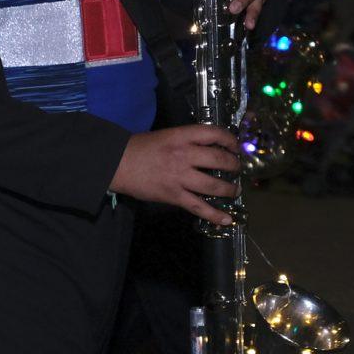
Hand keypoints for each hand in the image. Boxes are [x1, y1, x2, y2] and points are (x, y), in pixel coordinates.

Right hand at [110, 125, 241, 225]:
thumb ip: (186, 141)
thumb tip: (208, 150)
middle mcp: (184, 155)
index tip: (235, 147)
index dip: (230, 140)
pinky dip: (215, 214)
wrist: (117, 164)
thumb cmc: (139, 148)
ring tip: (234, 191)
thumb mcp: (165, 136)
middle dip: (233, 165)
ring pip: (214, 185)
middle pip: (219, 160)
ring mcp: (179, 177)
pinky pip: (198, 206)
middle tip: (236, 169)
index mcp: (181, 137)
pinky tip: (227, 219)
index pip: (214, 134)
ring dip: (229, 189)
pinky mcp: (174, 195)